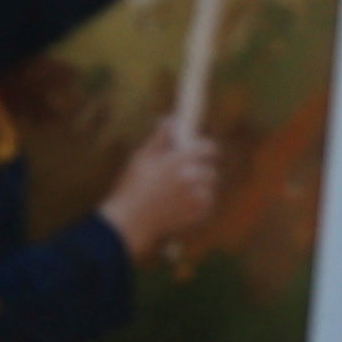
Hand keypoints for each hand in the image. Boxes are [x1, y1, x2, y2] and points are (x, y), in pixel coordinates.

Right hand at [100, 114, 220, 263]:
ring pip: (209, 187)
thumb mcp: (141, 157)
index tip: (196, 150)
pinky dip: (196, 203)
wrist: (130, 221)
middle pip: (211, 169)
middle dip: (200, 170)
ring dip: (198, 187)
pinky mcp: (201, 213)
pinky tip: (177, 204)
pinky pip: (207, 203)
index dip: (204, 148)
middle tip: (182, 174)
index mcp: (181, 161)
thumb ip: (161, 137)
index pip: (210, 148)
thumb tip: (172, 119)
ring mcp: (200, 197)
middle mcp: (195, 178)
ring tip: (175, 193)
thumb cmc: (132, 187)